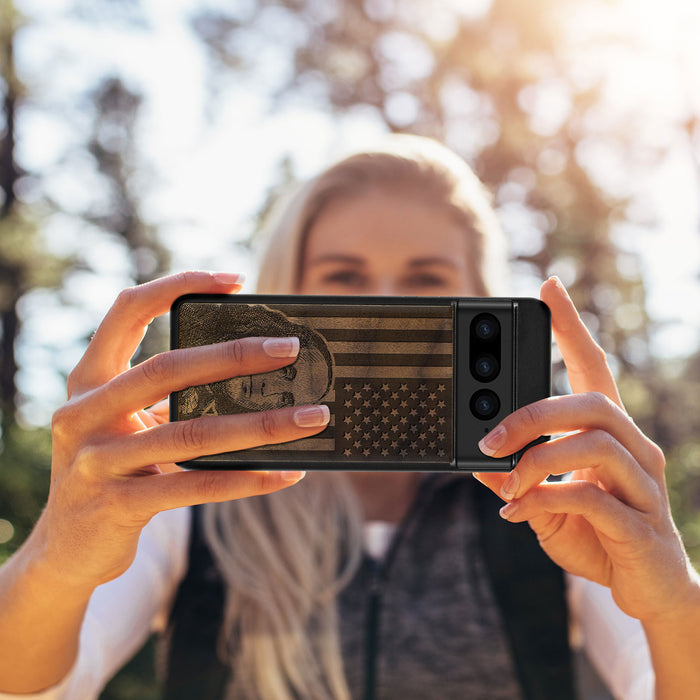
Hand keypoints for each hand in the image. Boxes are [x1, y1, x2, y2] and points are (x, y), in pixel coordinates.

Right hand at [39, 271, 329, 589]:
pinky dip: (247, 479)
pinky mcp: (117, 505)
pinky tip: (287, 473)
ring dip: (261, 425)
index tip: (236, 280)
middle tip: (290, 350)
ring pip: (192, 434)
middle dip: (234, 356)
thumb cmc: (113, 469)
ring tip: (312, 417)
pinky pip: (195, 487)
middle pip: (167, 369)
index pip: (127, 311)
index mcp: (89, 380)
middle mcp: (83, 413)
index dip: (179, 286)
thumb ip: (168, 398)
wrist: (66, 548)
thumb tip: (256, 376)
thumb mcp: (126, 424)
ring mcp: (96, 461)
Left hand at [474, 277, 696, 623]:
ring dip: (537, 460)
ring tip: (508, 484)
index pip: (593, 367)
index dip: (572, 327)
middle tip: (490, 439)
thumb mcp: (544, 502)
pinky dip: (547, 499)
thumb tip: (475, 460)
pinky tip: (521, 513)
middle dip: (533, 415)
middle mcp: (634, 449)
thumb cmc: (596, 534)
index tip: (548, 288)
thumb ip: (514, 478)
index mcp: (609, 434)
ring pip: (595, 443)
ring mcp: (643, 486)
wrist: (646, 590)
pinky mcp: (641, 525)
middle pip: (591, 403)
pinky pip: (592, 497)